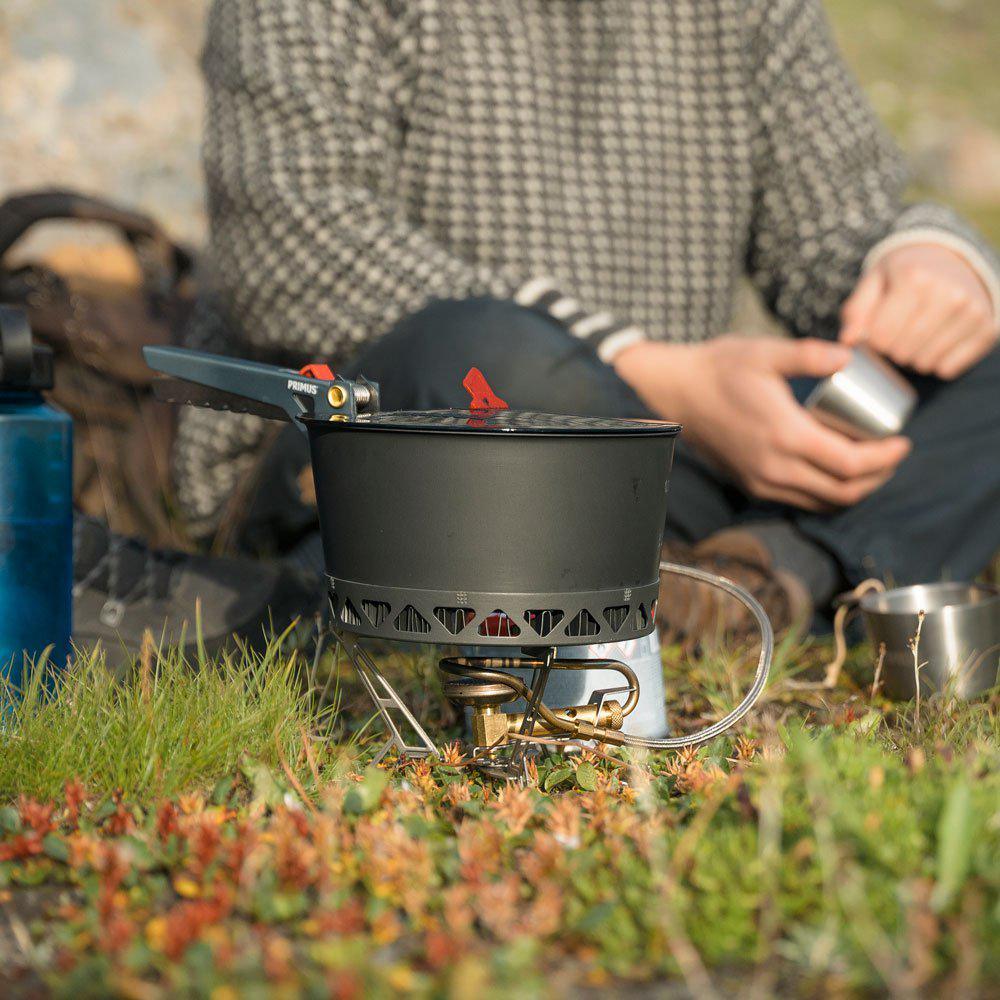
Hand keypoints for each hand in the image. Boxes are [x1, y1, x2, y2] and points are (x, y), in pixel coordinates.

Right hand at [615, 336, 910, 510]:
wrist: (676, 392)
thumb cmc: (720, 368)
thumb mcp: (766, 352)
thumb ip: (810, 354)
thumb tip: (850, 357)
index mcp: (785, 436)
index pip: (850, 464)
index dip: (885, 458)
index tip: (902, 442)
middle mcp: (775, 468)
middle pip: (843, 491)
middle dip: (878, 478)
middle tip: (893, 455)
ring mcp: (762, 481)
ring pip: (823, 503)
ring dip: (855, 490)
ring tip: (872, 465)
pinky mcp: (752, 485)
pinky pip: (801, 501)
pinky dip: (828, 493)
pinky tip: (836, 472)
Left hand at [841, 243, 996, 379]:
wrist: (951, 261)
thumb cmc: (904, 275)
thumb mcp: (874, 282)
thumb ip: (856, 311)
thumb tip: (847, 341)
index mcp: (914, 278)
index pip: (881, 337)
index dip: (873, 341)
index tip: (877, 331)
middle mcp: (948, 293)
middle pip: (902, 353)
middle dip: (892, 351)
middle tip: (896, 336)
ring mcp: (972, 311)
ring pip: (925, 364)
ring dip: (913, 359)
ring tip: (915, 338)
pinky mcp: (988, 328)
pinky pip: (949, 369)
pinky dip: (937, 363)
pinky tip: (935, 343)